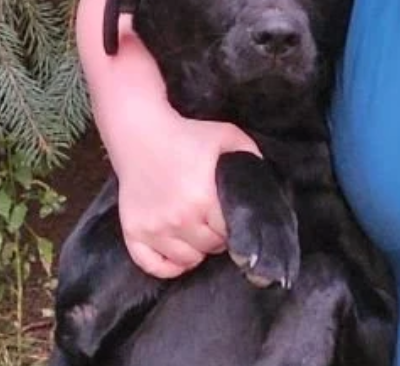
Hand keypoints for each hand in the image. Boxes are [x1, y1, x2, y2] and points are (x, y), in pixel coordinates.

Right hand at [110, 106, 260, 278]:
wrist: (140, 132)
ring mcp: (153, 228)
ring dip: (195, 249)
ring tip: (195, 229)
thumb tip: (267, 184)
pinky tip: (175, 251)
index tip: (230, 216)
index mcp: (203, 199)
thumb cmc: (185, 135)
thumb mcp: (226, 136)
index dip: (235, 226)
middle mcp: (178, 219)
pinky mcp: (133, 231)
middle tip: (212, 218)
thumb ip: (251, 156)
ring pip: (186, 260)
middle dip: (216, 236)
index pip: (230, 234)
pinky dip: (167, 265)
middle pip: (210, 248)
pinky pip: (153, 266)